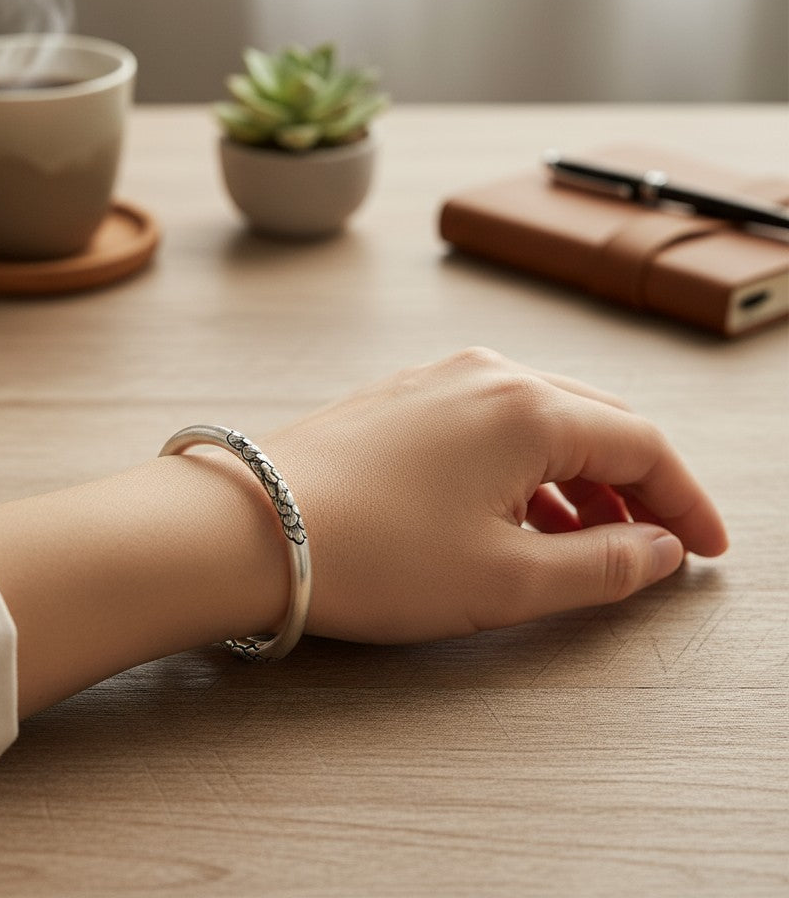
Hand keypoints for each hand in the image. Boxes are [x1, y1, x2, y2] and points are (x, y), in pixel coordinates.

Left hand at [260, 348, 727, 642]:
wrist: (247, 526)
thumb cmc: (369, 555)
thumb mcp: (505, 581)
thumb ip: (601, 566)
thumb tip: (659, 552)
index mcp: (529, 409)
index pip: (642, 445)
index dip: (686, 502)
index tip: (707, 550)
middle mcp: (488, 375)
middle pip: (596, 423)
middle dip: (636, 487)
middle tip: (654, 547)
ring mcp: (438, 379)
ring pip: (541, 420)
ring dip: (578, 479)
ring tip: (585, 542)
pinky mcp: (401, 397)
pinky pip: (488, 422)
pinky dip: (522, 466)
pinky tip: (513, 513)